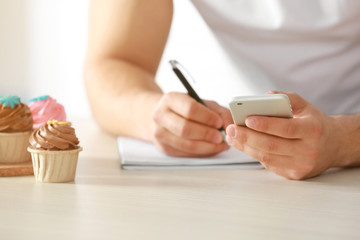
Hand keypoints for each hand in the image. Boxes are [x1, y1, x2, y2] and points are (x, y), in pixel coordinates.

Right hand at [151, 92, 231, 156]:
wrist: (163, 114)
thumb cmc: (184, 108)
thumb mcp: (201, 102)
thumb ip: (219, 111)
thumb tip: (229, 125)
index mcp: (170, 100)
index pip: (190, 109)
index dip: (207, 118)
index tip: (219, 122)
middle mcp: (160, 116)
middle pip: (186, 129)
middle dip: (207, 134)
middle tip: (221, 136)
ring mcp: (159, 133)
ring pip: (186, 145)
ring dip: (207, 147)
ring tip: (219, 144)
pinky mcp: (163, 147)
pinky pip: (185, 154)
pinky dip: (201, 152)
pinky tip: (210, 148)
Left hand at [226, 91, 341, 179]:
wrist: (333, 146)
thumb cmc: (314, 124)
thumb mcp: (306, 106)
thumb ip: (286, 98)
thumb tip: (265, 96)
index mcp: (313, 130)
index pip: (286, 128)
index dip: (265, 125)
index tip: (247, 119)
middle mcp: (309, 150)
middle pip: (272, 145)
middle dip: (247, 137)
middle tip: (231, 129)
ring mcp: (301, 165)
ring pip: (267, 157)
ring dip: (246, 147)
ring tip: (232, 137)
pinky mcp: (294, 175)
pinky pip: (269, 164)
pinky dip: (254, 154)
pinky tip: (244, 145)